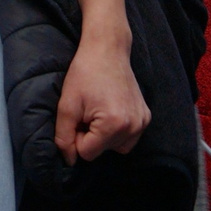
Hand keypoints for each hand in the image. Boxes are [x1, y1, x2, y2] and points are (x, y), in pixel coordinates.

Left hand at [53, 37, 148, 161]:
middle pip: (102, 151)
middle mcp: (133, 127)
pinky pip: (128, 138)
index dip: (77, 136)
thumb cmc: (85, 74)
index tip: (78, 116)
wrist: (107, 49)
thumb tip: (69, 161)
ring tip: (98, 111)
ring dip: (103, 136)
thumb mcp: (67, 105)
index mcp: (114, 125)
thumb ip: (63, 137)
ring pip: (116, 148)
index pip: (87, 153)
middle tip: (88, 110)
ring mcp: (143, 122)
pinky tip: (110, 110)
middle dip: (90, 136)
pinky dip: (117, 131)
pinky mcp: (146, 117)